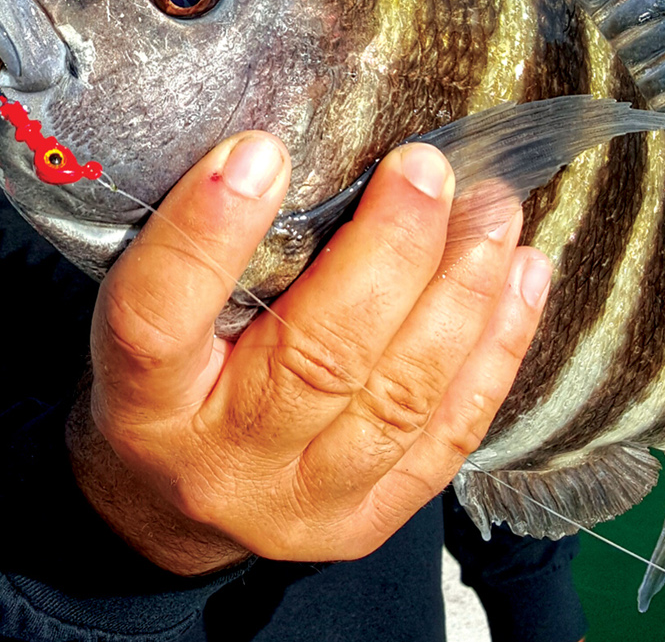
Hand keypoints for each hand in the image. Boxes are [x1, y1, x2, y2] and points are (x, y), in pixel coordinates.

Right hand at [68, 132, 551, 574]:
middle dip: (388, 252)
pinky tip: (522, 273)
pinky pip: (447, 437)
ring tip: (492, 209)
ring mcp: (300, 506)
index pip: (158, 319)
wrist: (163, 508)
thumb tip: (287, 138)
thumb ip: (200, 247)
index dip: (207, 235)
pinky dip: (496, 348)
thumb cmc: (164, 374)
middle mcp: (220, 463)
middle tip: (426, 168)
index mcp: (142, 401)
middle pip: (314, 360)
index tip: (260, 150)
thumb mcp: (149, 310)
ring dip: (461, 292)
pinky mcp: (365, 524)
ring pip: (398, 399)